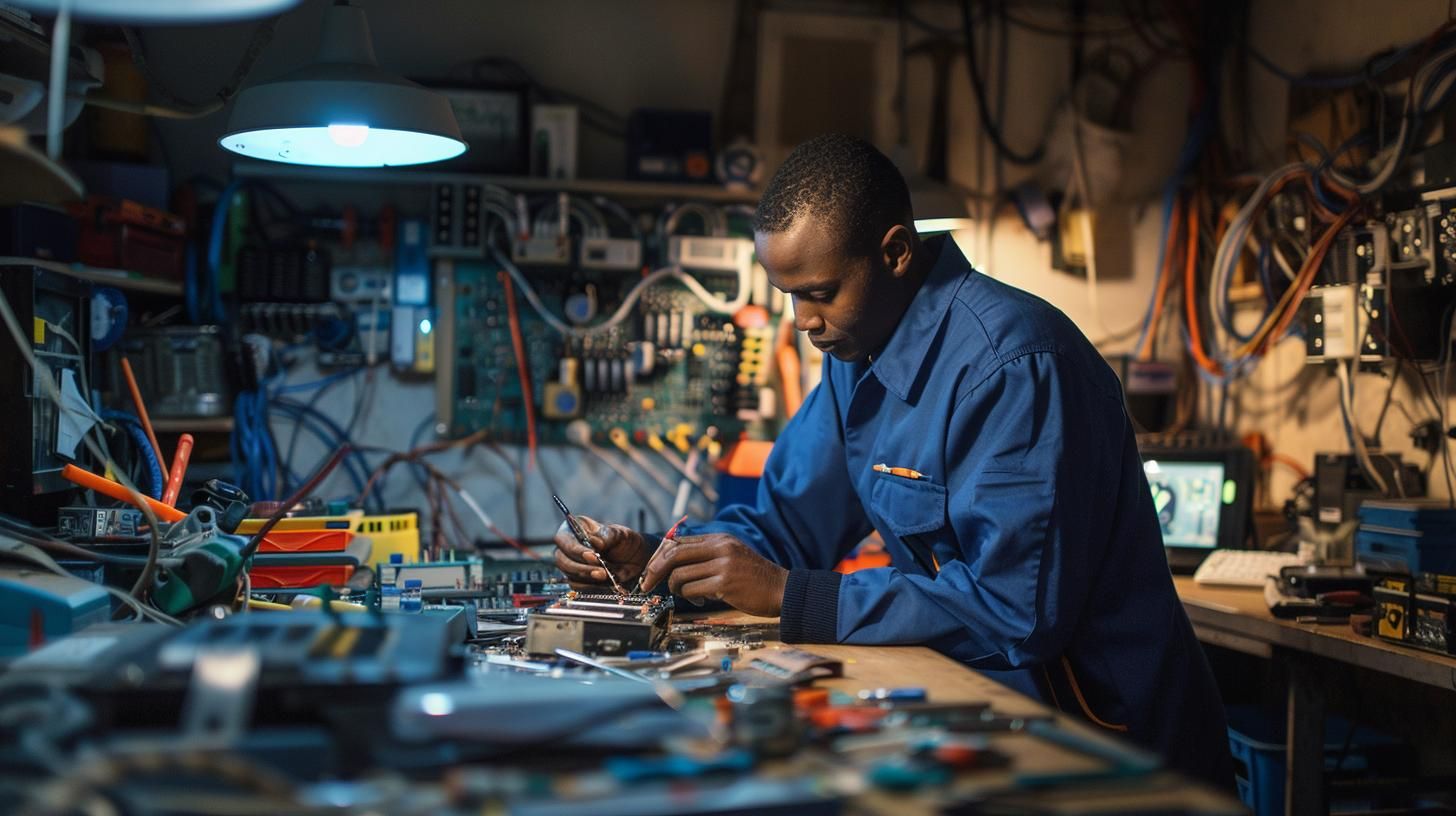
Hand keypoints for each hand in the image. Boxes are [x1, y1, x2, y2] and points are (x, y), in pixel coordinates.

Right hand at [552, 516, 650, 589]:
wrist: (635, 559)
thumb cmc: (624, 542)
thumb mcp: (620, 534)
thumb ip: (607, 535)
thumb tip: (595, 541)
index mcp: (574, 529)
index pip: (563, 539)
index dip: (576, 550)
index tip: (592, 556)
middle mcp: (569, 547)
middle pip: (561, 559)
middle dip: (581, 568)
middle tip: (601, 572)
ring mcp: (572, 564)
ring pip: (568, 574)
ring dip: (587, 577)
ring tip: (606, 576)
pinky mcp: (578, 579)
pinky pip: (576, 586)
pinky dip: (590, 586)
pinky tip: (604, 582)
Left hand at [640, 533, 788, 617]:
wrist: (782, 590)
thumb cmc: (754, 578)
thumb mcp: (732, 556)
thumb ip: (708, 555)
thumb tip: (676, 561)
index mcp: (720, 539)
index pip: (679, 542)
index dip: (660, 556)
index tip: (651, 570)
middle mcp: (720, 547)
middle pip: (674, 555)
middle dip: (655, 570)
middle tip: (646, 584)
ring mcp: (723, 564)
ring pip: (680, 575)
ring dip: (676, 588)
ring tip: (687, 594)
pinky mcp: (725, 583)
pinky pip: (692, 589)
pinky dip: (689, 597)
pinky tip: (700, 599)